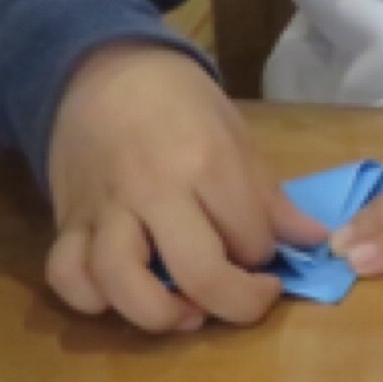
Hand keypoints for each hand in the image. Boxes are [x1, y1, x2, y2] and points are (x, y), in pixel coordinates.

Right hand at [45, 42, 322, 333]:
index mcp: (206, 165)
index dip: (266, 258)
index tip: (263, 253)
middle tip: (245, 298)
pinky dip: (91, 299)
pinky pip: (67, 274)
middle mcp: (154, 191)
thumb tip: (315, 240)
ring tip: (187, 313)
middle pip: (198, 274)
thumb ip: (268, 197)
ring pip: (122, 283)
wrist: (101, 66)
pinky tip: (122, 298)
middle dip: (236, 304)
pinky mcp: (68, 219)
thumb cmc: (180, 102)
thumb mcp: (235, 136)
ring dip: (161, 315)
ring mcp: (105, 208)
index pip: (251, 240)